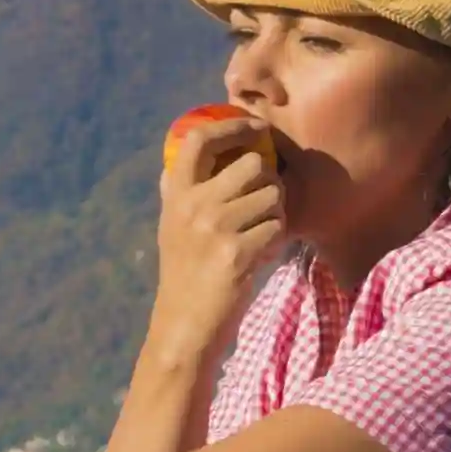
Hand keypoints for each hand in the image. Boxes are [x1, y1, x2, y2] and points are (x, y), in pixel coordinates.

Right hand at [145, 103, 288, 320]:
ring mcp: (215, 227)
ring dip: (276, 216)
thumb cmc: (184, 273)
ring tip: (258, 236)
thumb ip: (182, 188)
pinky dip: (276, 242)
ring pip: (273, 196)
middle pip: (254, 164)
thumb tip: (193, 146)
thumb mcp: (173, 225)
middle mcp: (193, 205)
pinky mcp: (238, 253)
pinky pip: (278, 228)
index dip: (233, 126)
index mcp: (176, 194)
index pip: (201, 139)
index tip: (255, 128)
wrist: (184, 325)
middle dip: (269, 183)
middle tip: (263, 207)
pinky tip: (260, 257)